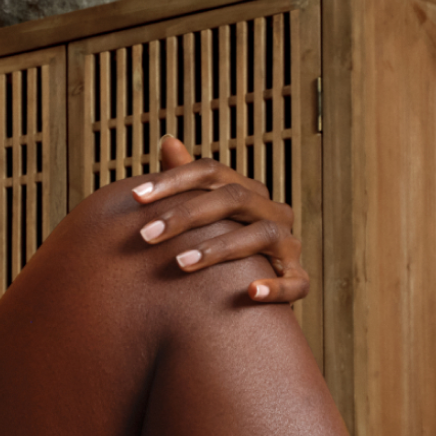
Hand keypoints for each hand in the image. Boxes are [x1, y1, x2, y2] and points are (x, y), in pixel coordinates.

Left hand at [80, 134, 307, 304]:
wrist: (254, 295)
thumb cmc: (222, 244)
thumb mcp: (204, 213)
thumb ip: (187, 181)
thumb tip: (168, 140)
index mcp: (248, 192)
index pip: (212, 172)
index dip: (173, 180)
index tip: (135, 197)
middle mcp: (272, 212)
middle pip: (234, 198)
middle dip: (187, 214)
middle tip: (147, 234)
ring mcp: (288, 245)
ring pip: (262, 235)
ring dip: (220, 247)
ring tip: (181, 263)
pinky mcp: (299, 279)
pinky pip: (296, 282)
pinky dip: (276, 286)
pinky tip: (250, 293)